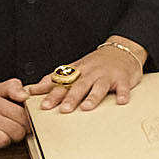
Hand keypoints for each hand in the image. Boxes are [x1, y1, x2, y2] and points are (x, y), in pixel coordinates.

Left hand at [29, 38, 148, 112]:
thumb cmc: (96, 62)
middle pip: (79, 86)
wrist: (120, 50)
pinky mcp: (122, 79)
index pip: (63, 83)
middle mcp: (91, 73)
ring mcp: (107, 76)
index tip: (45, 105)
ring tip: (87, 107)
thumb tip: (35, 88)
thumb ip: (54, 79)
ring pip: (98, 87)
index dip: (53, 94)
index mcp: (78, 72)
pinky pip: (123, 87)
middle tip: (64, 109)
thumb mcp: (74, 68)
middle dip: (71, 97)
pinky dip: (123, 94)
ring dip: (92, 97)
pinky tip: (121, 101)